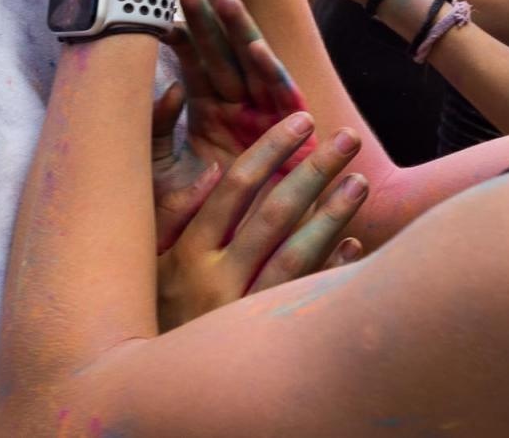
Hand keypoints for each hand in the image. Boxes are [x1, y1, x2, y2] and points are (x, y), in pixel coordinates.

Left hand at [152, 0, 318, 253]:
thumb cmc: (199, 222)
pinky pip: (281, 96)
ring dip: (238, 34)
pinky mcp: (292, 131)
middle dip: (205, 22)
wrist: (242, 262)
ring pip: (250, 65)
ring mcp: (266, 116)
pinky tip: (253, 48)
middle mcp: (238, 109)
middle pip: (220, 56)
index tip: (157, 7)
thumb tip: (163, 87)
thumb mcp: (165, 175)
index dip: (179, 37)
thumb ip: (158, 132)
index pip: (192, 66)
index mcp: (208, 114)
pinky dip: (269, 72)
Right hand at [156, 109, 364, 330]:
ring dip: (332, 216)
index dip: (271, 150)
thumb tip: (213, 171)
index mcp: (189, 254)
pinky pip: (306, 302)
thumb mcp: (148, 260)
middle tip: (348, 137)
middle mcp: (218, 282)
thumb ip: (173, 213)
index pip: (237, 188)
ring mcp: (245, 316)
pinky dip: (331, 272)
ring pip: (298, 258)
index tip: (301, 121)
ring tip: (360, 182)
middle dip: (314, 171)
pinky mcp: (267, 346)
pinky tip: (354, 244)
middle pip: (275, 215)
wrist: (153, 388)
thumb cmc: (153, 310)